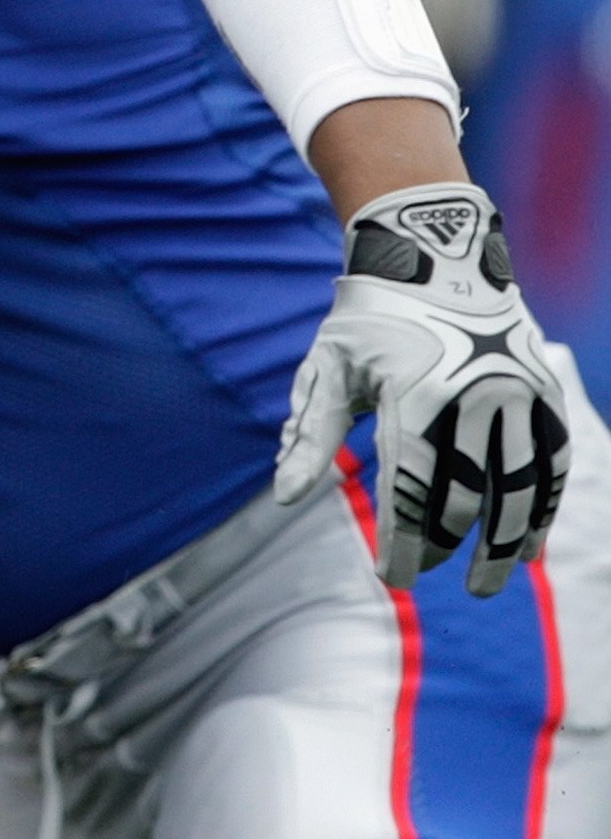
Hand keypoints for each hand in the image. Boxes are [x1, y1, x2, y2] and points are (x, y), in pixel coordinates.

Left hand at [275, 183, 568, 591]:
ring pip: (519, 490)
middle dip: (440, 545)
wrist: (435, 253)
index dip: (402, 542)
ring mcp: (517, 394)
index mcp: (415, 395)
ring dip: (503, 545)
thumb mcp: (329, 367)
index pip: (410, 491)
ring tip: (486, 585)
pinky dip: (543, 509)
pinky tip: (530, 547)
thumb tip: (286, 495)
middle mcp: (475, 397)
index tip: (390, 578)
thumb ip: (310, 434)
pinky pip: (552, 463)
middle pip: (464, 497)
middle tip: (418, 573)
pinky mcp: (543, 392)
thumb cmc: (369, 318)